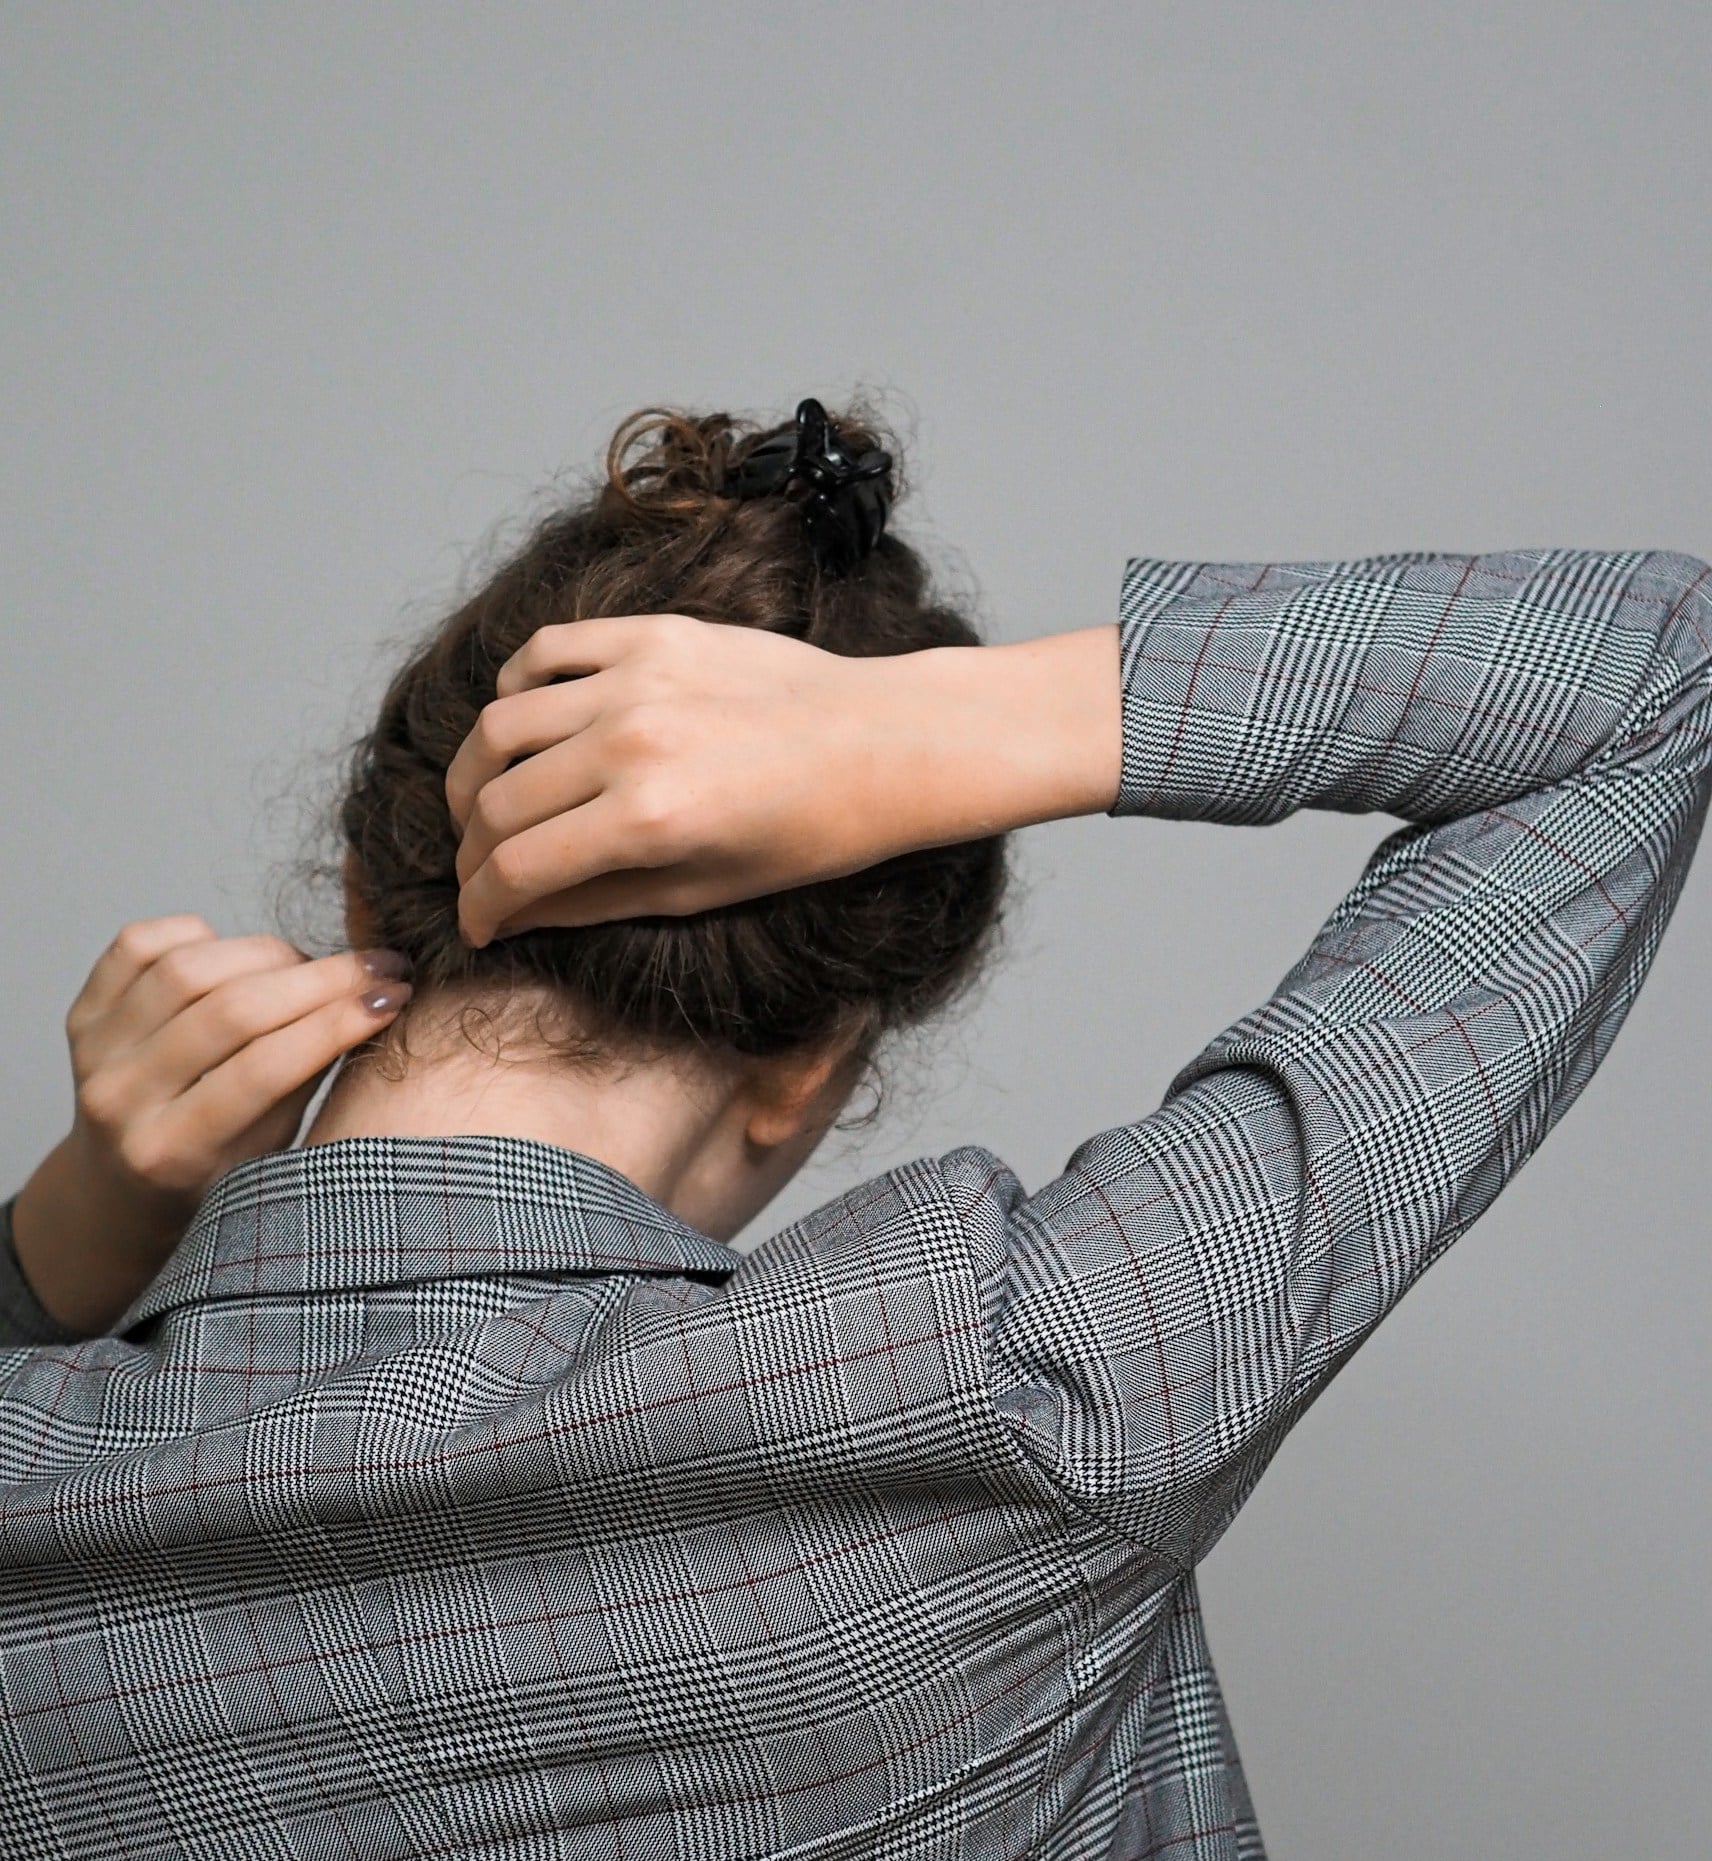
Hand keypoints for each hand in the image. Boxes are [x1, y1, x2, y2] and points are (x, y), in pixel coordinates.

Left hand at [12, 915, 412, 1332]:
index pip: (264, 1069)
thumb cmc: (211, 1173)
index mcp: (170, 1152)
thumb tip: (373, 998)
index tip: (393, 995)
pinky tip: (238, 955)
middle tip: (377, 966)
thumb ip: (306, 1077)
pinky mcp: (80, 1013)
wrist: (117, 1185)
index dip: (337, 1023)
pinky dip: (200, 934)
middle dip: (320, 979)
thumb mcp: (270, 1149)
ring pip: (189, 968)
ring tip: (310, 967)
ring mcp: (92, 1052)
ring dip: (270, 955)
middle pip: (229, 1011)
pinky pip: (139, 943)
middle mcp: (118, 1100)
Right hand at [446, 614, 1122, 947]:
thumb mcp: (705, 889)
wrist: (883, 743)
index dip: (481, 906)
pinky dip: (517, 688)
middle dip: (472, 850)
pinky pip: (547, 651)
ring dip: (476, 772)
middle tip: (481, 869)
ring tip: (487, 800)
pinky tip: (526, 722)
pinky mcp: (653, 633)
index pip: (516, 868)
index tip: (478, 922)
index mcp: (649, 821)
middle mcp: (631, 743)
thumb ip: (599, 900)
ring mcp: (638, 680)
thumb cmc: (811, 833)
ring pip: (501, 724)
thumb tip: (518, 914)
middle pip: (496, 801)